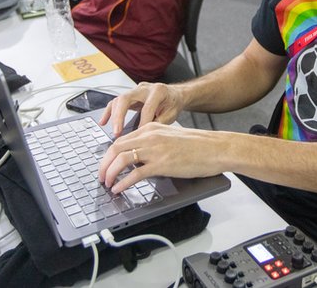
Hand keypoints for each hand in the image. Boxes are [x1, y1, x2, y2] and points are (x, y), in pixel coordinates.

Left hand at [97, 122, 223, 192]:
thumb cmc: (198, 145)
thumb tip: (137, 158)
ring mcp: (155, 150)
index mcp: (151, 128)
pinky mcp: (162, 164)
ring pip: (121, 159)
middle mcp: (150, 136)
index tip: (105, 165)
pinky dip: (123, 183)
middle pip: (115, 148)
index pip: (121, 140)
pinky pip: (134, 174)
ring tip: (107, 184)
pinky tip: (119, 189)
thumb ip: (153, 143)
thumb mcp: (170, 137)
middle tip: (101, 176)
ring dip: (110, 173)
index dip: (109, 155)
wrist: (216, 148)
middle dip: (104, 164)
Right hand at [99, 82, 186, 137]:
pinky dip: (109, 112)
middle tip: (117, 132)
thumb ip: (160, 122)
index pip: (146, 108)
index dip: (142, 123)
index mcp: (158, 91)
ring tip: (113, 131)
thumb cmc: (173, 103)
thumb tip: (146, 134)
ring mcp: (136, 90)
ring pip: (119, 99)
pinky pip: (116, 102)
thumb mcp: (172, 113)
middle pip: (126, 98)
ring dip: (114, 115)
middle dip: (120, 116)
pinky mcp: (130, 95)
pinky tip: (103, 122)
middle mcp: (144, 88)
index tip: (138, 136)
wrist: (175, 94)